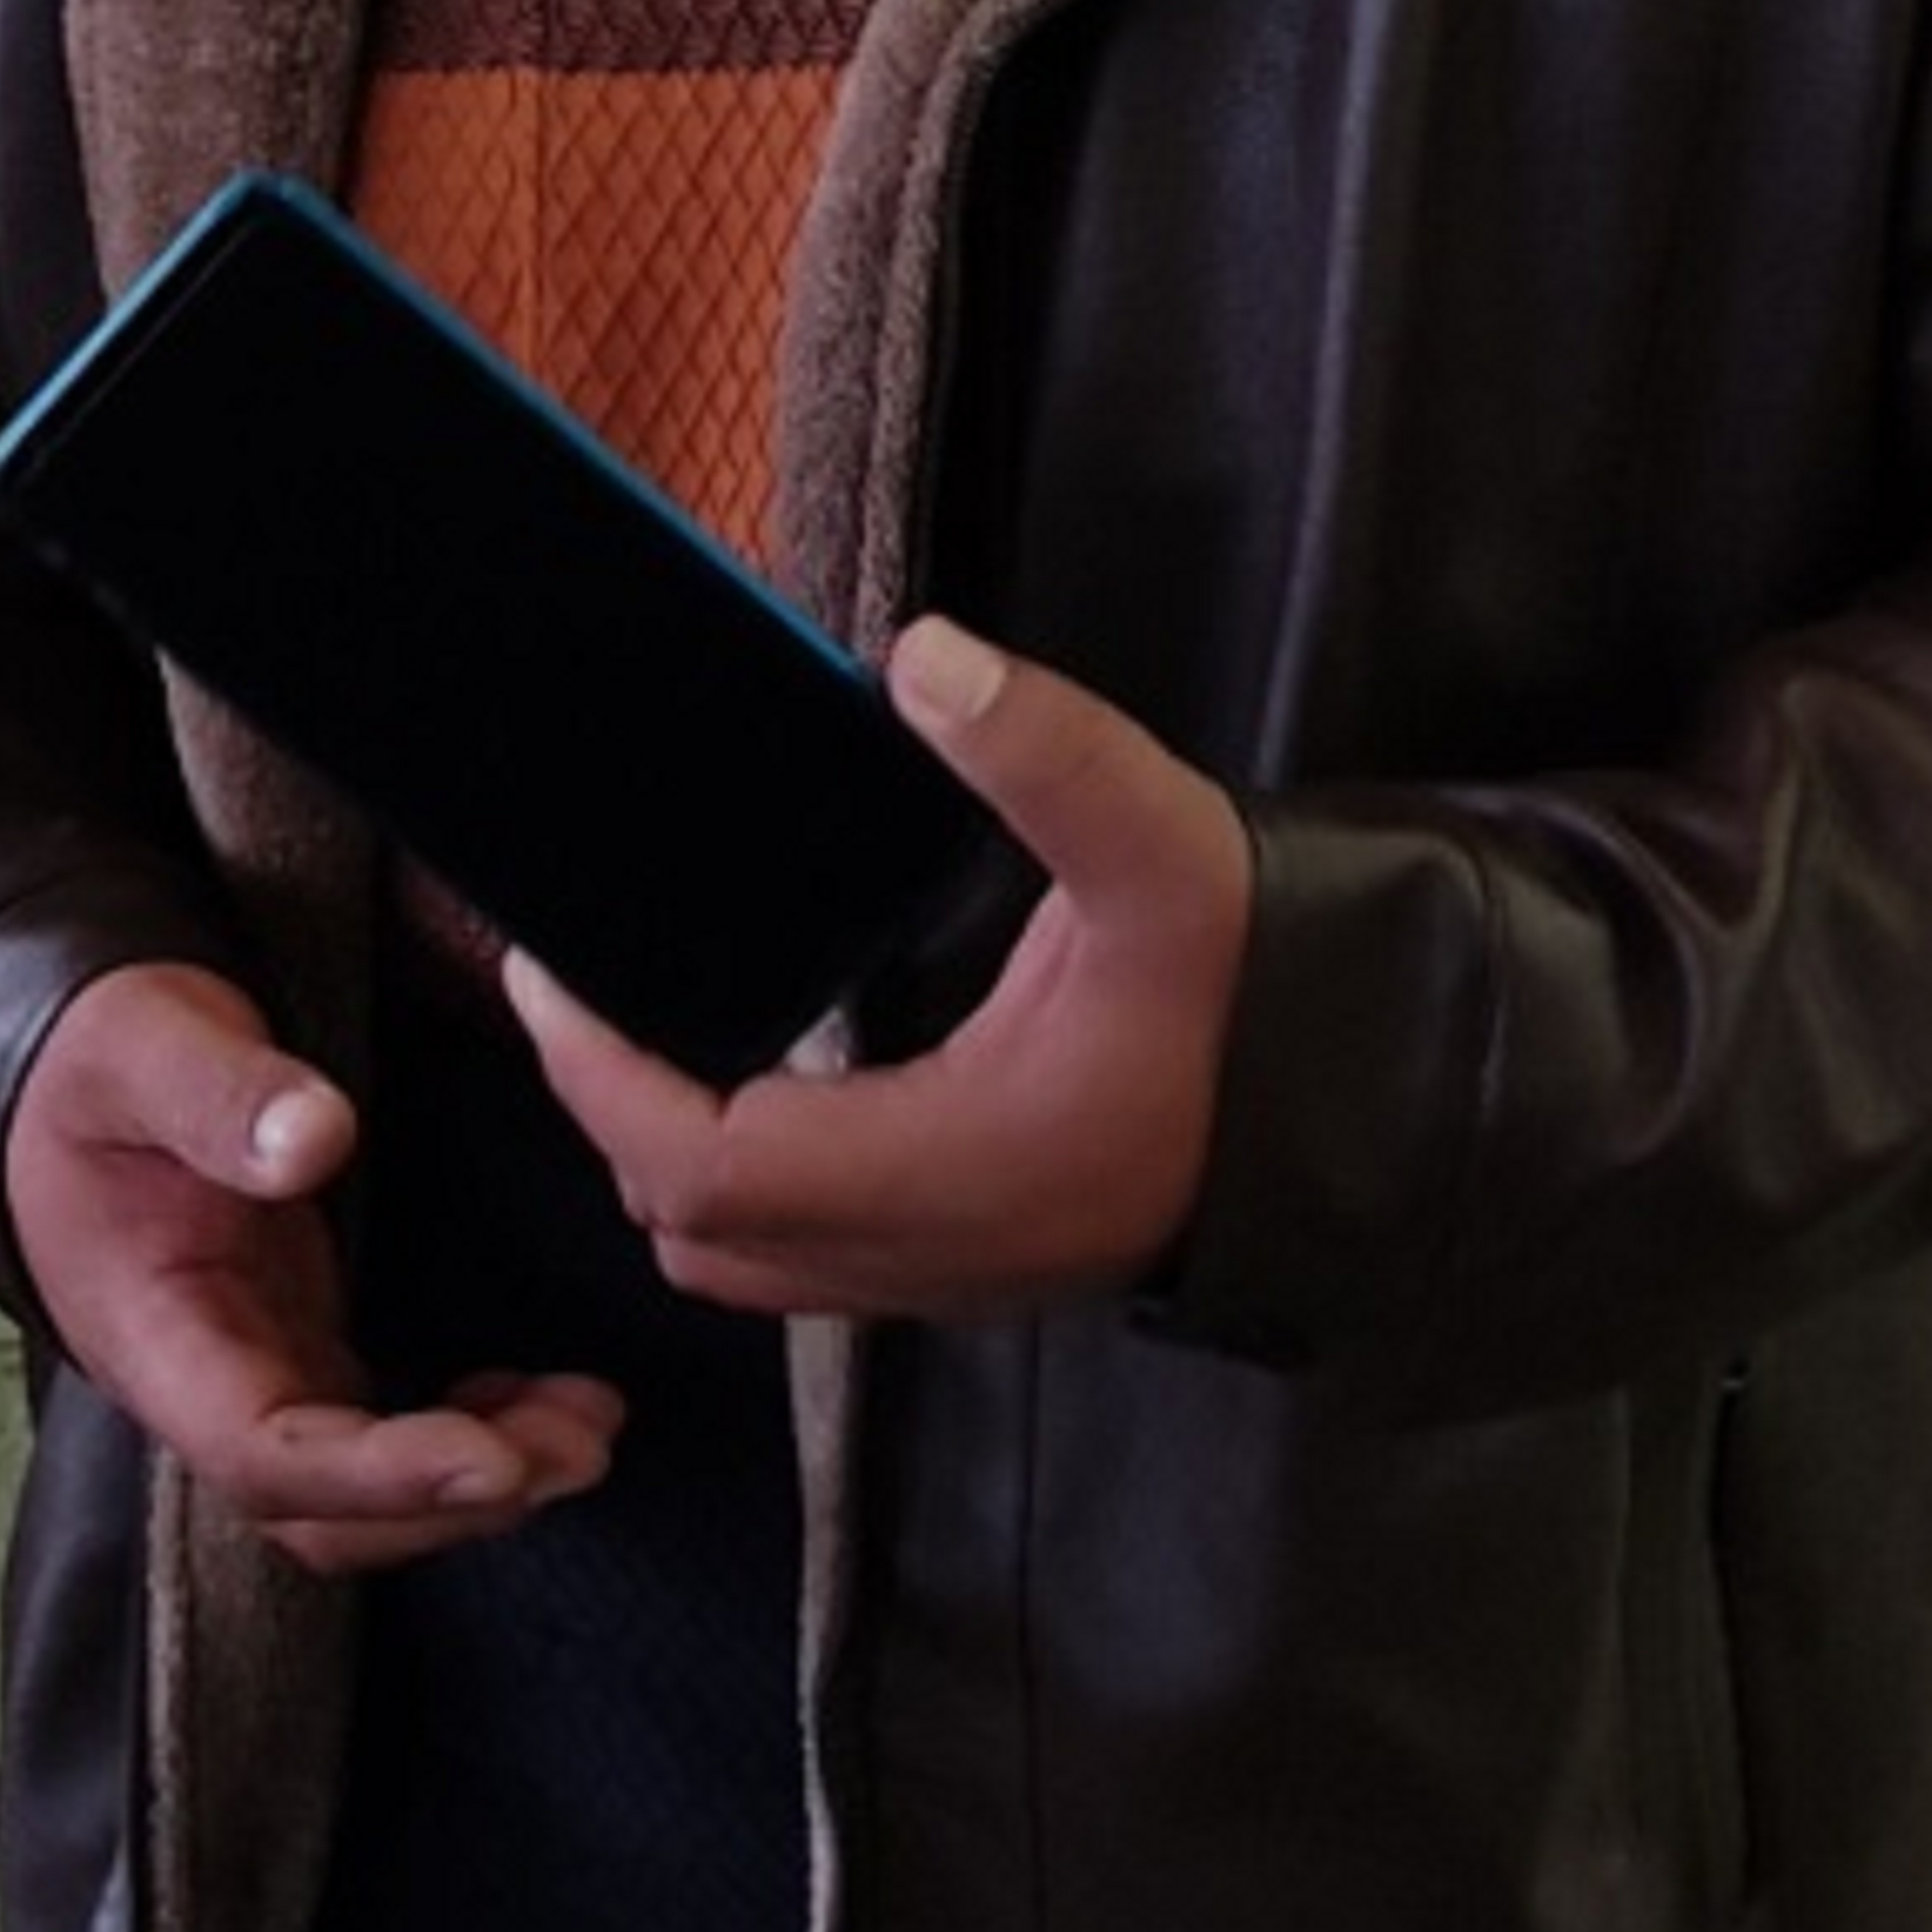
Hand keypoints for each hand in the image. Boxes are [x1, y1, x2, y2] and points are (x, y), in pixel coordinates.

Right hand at [2, 962, 618, 1572]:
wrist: (62, 1079)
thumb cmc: (98, 1061)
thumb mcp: (144, 1043)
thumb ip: (220, 1092)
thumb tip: (313, 1137)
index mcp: (152, 1334)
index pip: (260, 1452)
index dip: (378, 1474)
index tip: (493, 1458)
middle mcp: (200, 1386)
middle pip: (323, 1511)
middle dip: (453, 1501)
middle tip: (581, 1443)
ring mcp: (251, 1379)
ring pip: (360, 1496)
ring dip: (475, 1483)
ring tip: (587, 1425)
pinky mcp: (295, 1358)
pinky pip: (381, 1443)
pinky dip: (468, 1443)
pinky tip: (536, 1401)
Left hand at [505, 617, 1252, 1323]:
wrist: (1380, 1107)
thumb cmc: (1265, 996)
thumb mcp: (1168, 853)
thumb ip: (1050, 757)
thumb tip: (924, 656)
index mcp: (957, 1166)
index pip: (705, 1159)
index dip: (601, 1077)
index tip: (550, 971)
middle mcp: (936, 1251)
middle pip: (697, 1226)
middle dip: (613, 1113)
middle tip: (579, 986)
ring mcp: (956, 1276)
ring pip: (746, 1263)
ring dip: (673, 1160)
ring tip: (647, 1029)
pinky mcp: (980, 1267)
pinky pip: (810, 1261)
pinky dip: (747, 1183)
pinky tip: (765, 1074)